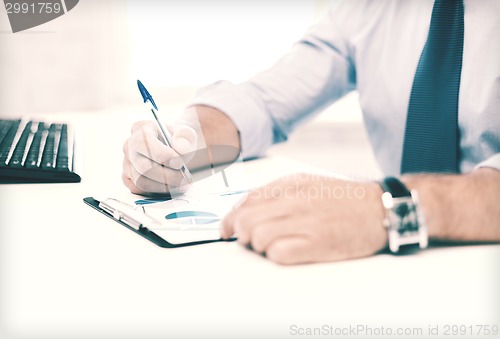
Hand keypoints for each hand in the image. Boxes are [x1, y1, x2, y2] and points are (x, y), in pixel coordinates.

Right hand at [122, 120, 196, 194]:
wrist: (176, 149)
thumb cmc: (178, 140)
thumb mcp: (186, 134)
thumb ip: (185, 138)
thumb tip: (181, 150)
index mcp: (141, 129)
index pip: (145, 143)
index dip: (163, 155)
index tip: (180, 163)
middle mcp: (129, 145)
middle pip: (143, 167)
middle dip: (167, 176)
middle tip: (184, 179)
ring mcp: (127, 162)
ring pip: (141, 181)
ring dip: (164, 186)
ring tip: (181, 184)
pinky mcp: (128, 177)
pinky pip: (139, 189)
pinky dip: (157, 191)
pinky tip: (171, 187)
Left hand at [221, 174, 387, 264]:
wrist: (380, 209)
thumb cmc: (343, 199)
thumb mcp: (307, 183)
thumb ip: (276, 192)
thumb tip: (245, 208)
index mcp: (290, 184)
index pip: (245, 202)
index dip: (230, 219)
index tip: (227, 230)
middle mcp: (295, 200)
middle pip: (246, 220)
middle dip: (241, 234)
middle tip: (249, 240)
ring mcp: (305, 221)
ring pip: (258, 236)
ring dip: (259, 246)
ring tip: (271, 246)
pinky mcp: (316, 243)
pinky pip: (278, 253)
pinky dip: (275, 255)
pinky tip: (285, 252)